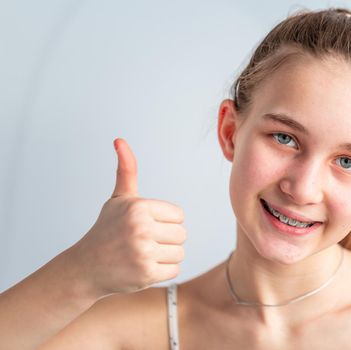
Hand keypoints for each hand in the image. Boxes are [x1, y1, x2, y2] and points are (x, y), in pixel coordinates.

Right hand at [71, 138, 185, 295]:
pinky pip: (174, 270)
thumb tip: (120, 140)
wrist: (86, 267)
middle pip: (182, 235)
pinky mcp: (146, 275)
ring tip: (142, 254)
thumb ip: (127, 170)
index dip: (165, 222)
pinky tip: (142, 267)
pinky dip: (162, 271)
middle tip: (143, 242)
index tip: (145, 225)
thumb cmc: (107, 230)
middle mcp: (141, 229)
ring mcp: (143, 253)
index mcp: (139, 207)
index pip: (179, 216)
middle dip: (166, 239)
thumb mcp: (118, 199)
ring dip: (165, 256)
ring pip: (179, 253)